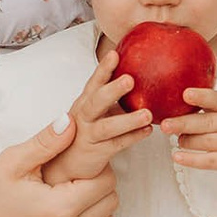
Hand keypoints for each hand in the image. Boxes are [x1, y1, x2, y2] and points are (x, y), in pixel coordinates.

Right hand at [0, 120, 122, 216]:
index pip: (106, 184)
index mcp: (58, 208)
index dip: (98, 169)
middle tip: (75, 180)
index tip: (78, 165)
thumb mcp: (14, 160)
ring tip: (72, 199)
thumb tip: (72, 121)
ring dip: (97, 211)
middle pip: (110, 205)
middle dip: (99, 188)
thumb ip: (48, 141)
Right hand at [46, 45, 156, 185]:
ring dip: (128, 120)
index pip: (94, 82)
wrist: (67, 162)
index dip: (103, 68)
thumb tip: (141, 73)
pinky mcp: (96, 152)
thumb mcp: (95, 109)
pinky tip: (148, 131)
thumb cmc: (87, 129)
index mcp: (85, 101)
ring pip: (107, 127)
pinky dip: (133, 137)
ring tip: (148, 114)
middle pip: (96, 101)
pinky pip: (116, 144)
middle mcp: (84, 116)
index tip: (114, 53)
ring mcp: (89, 135)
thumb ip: (112, 95)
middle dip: (112, 90)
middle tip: (130, 79)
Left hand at [162, 88, 216, 184]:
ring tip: (178, 140)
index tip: (185, 94)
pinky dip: (190, 159)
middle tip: (165, 124)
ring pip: (206, 141)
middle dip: (183, 123)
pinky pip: (208, 160)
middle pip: (208, 122)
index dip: (202, 96)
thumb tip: (180, 103)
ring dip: (187, 141)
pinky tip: (177, 156)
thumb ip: (216, 110)